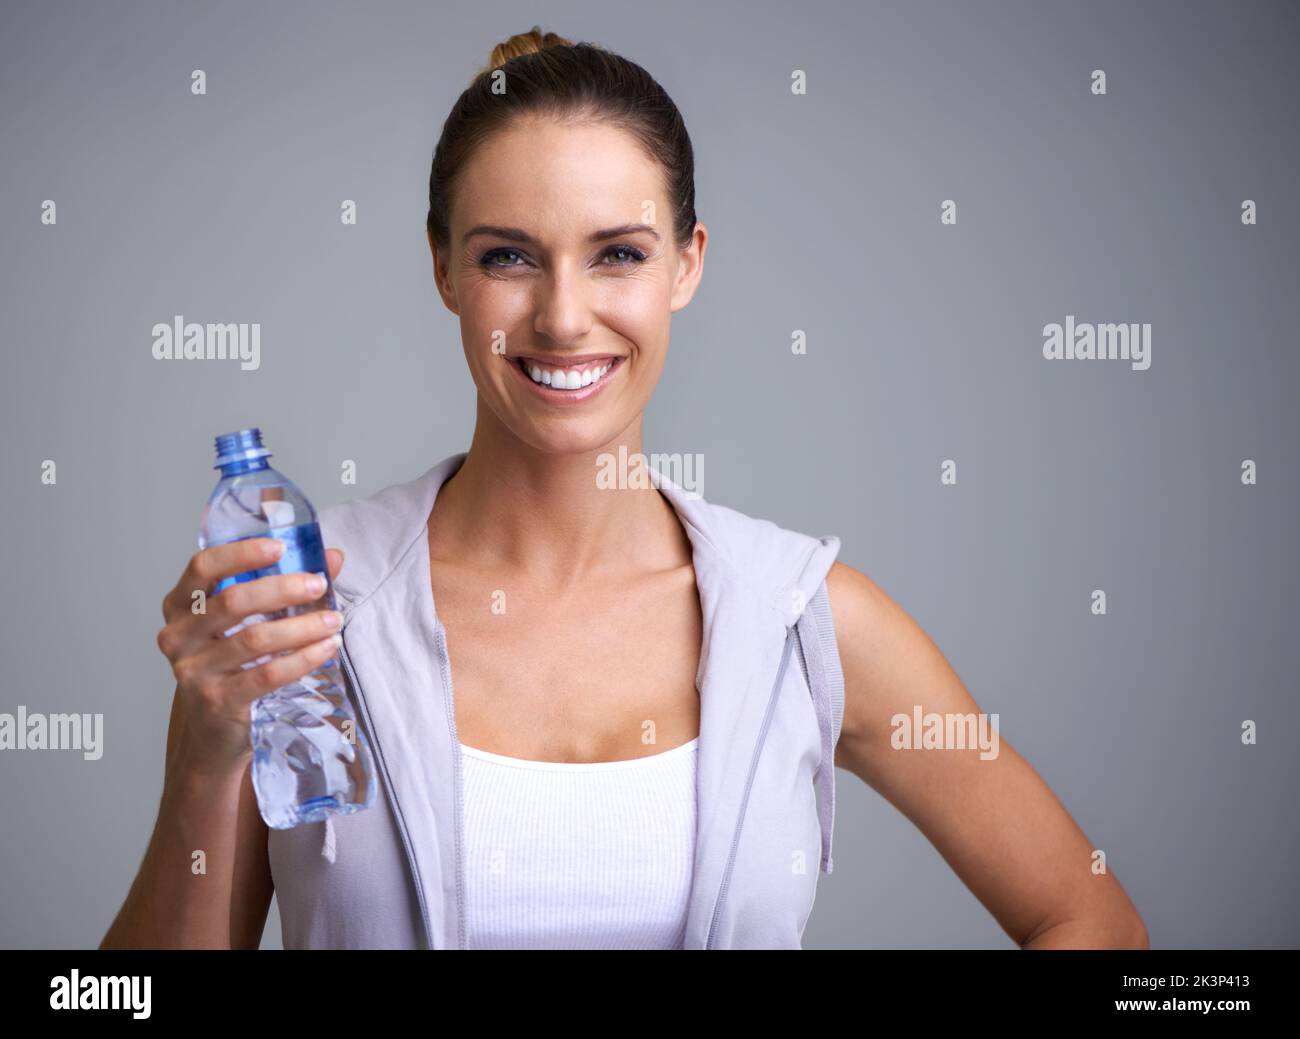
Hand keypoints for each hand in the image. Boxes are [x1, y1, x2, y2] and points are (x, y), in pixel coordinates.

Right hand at [156, 538, 345, 774]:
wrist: (214, 731)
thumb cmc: (234, 665)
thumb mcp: (249, 621)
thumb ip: (287, 586)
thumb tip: (333, 558)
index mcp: (181, 605)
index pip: (202, 567)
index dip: (241, 553)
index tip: (280, 547)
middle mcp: (178, 635)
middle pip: (233, 601)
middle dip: (283, 589)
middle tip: (318, 585)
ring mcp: (192, 671)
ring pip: (254, 639)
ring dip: (301, 627)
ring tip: (333, 621)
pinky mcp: (216, 701)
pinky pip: (266, 675)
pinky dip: (302, 659)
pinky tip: (325, 649)